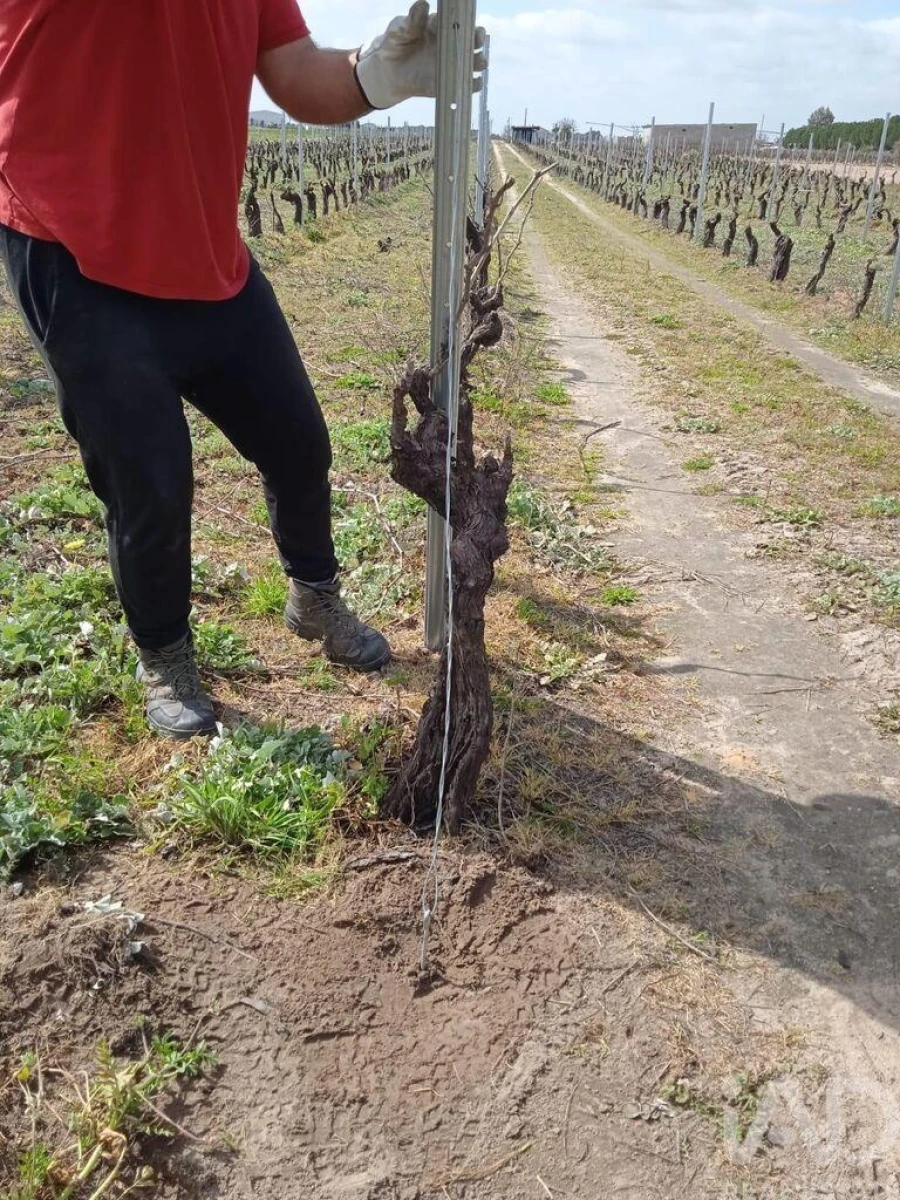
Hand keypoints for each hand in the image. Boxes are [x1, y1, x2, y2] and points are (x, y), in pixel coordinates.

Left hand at [355, 1, 485, 110]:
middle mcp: (451, 43)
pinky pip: (467, 84)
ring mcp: (452, 64)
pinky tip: (474, 83)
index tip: (458, 22)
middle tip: (476, 38)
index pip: (456, 20)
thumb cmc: (395, 44)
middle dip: (477, 37)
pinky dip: (474, 84)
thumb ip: (411, 21)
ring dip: (479, 61)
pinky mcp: (450, 82)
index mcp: (440, 26)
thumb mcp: (399, 30)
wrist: (389, 72)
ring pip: (474, 60)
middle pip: (472, 38)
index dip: (460, 20)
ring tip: (477, 62)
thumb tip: (422, 4)